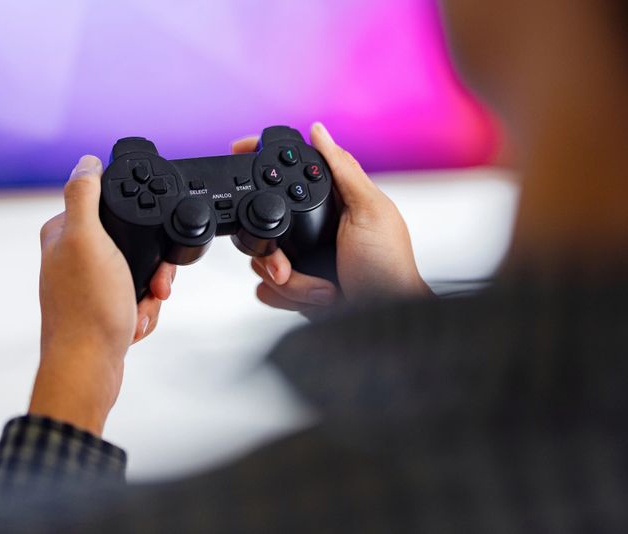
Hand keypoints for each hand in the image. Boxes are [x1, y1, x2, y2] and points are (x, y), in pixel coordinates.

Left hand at [28, 155, 175, 435]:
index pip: (114, 210)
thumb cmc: (88, 310)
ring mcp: (87, 283)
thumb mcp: (88, 240)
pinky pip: (136, 299)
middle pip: (133, 244)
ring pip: (139, 273)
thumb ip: (85, 196)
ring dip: (148, 294)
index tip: (147, 253)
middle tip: (150, 287)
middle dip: (149, 270)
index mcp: (64, 232)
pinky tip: (132, 323)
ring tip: (137, 311)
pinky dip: (142, 312)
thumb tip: (87, 161)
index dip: (139, 230)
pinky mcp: (100, 307)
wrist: (88, 368)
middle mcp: (72, 255)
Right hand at [238, 123, 430, 314]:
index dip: (260, 168)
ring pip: (262, 258)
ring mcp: (301, 258)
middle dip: (276, 252)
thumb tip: (319, 130)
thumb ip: (343, 169)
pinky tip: (315, 298)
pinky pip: (266, 287)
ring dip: (291, 280)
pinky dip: (286, 297)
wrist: (381, 319)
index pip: (288, 177)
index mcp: (331, 201)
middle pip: (265, 222)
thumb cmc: (388, 267)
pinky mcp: (294, 286)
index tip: (239, 157)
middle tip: (291, 267)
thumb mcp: (370, 209)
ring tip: (322, 288)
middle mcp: (312, 228)